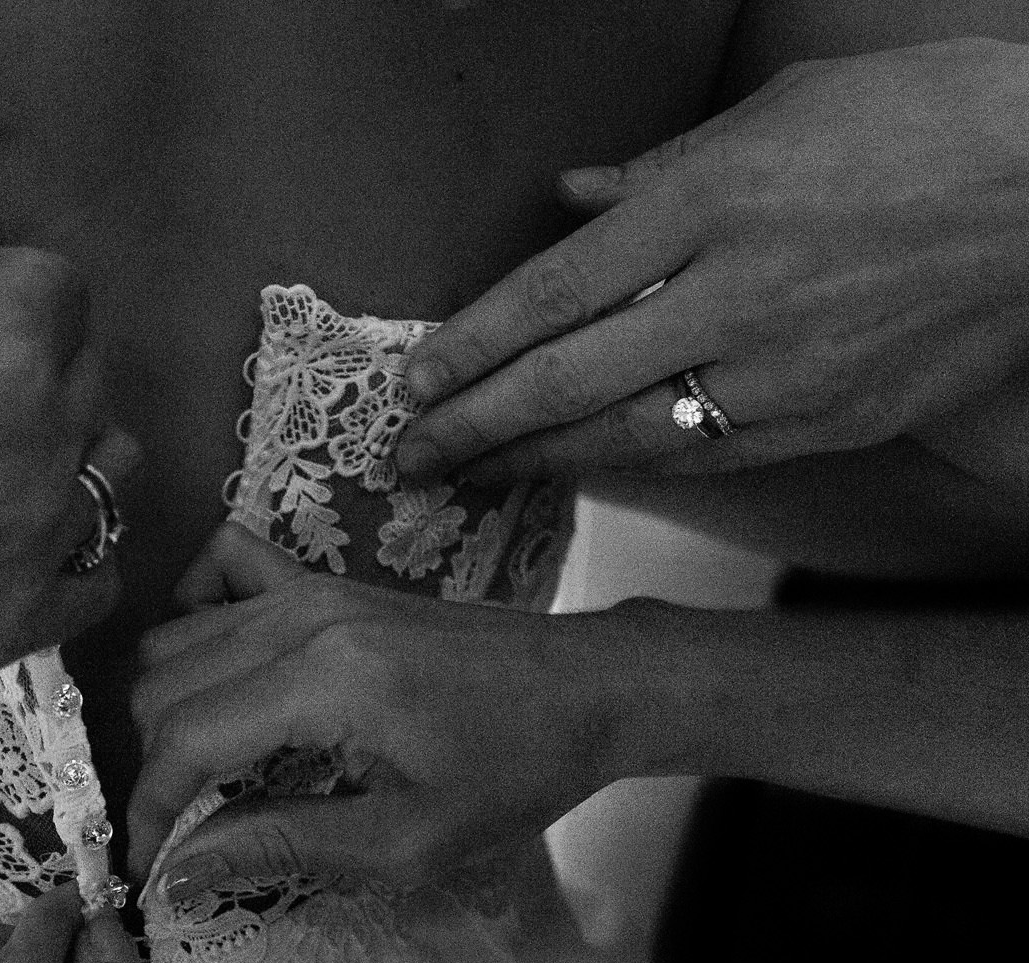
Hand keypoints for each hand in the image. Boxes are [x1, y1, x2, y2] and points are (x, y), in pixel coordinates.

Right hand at [0, 247, 134, 757]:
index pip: (57, 284)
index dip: (9, 281)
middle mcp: (46, 444)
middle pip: (86, 371)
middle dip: (34, 357)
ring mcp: (45, 543)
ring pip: (110, 471)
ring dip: (66, 449)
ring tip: (2, 461)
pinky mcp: (25, 625)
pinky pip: (97, 576)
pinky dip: (71, 554)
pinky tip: (21, 545)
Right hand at [126, 523, 652, 888]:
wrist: (586, 689)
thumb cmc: (512, 773)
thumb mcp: (407, 843)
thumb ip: (282, 846)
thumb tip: (178, 869)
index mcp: (324, 682)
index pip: (183, 741)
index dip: (147, 811)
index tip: (146, 867)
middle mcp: (298, 619)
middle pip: (161, 688)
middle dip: (149, 769)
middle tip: (173, 832)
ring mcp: (304, 588)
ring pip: (172, 639)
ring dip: (164, 711)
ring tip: (194, 775)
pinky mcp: (317, 580)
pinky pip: (215, 574)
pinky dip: (190, 618)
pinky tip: (212, 674)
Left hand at [396, 38, 1028, 483]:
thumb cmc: (923, 125)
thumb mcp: (780, 114)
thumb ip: (662, 169)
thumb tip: (569, 197)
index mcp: (711, 203)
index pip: (554, 292)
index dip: (472, 346)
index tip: (415, 383)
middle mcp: (736, 294)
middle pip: (569, 378)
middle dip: (475, 426)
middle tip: (409, 458)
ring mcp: (787, 367)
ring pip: (629, 435)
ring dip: (536, 462)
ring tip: (471, 478)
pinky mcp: (833, 418)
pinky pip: (708, 454)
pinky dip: (633, 466)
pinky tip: (579, 471)